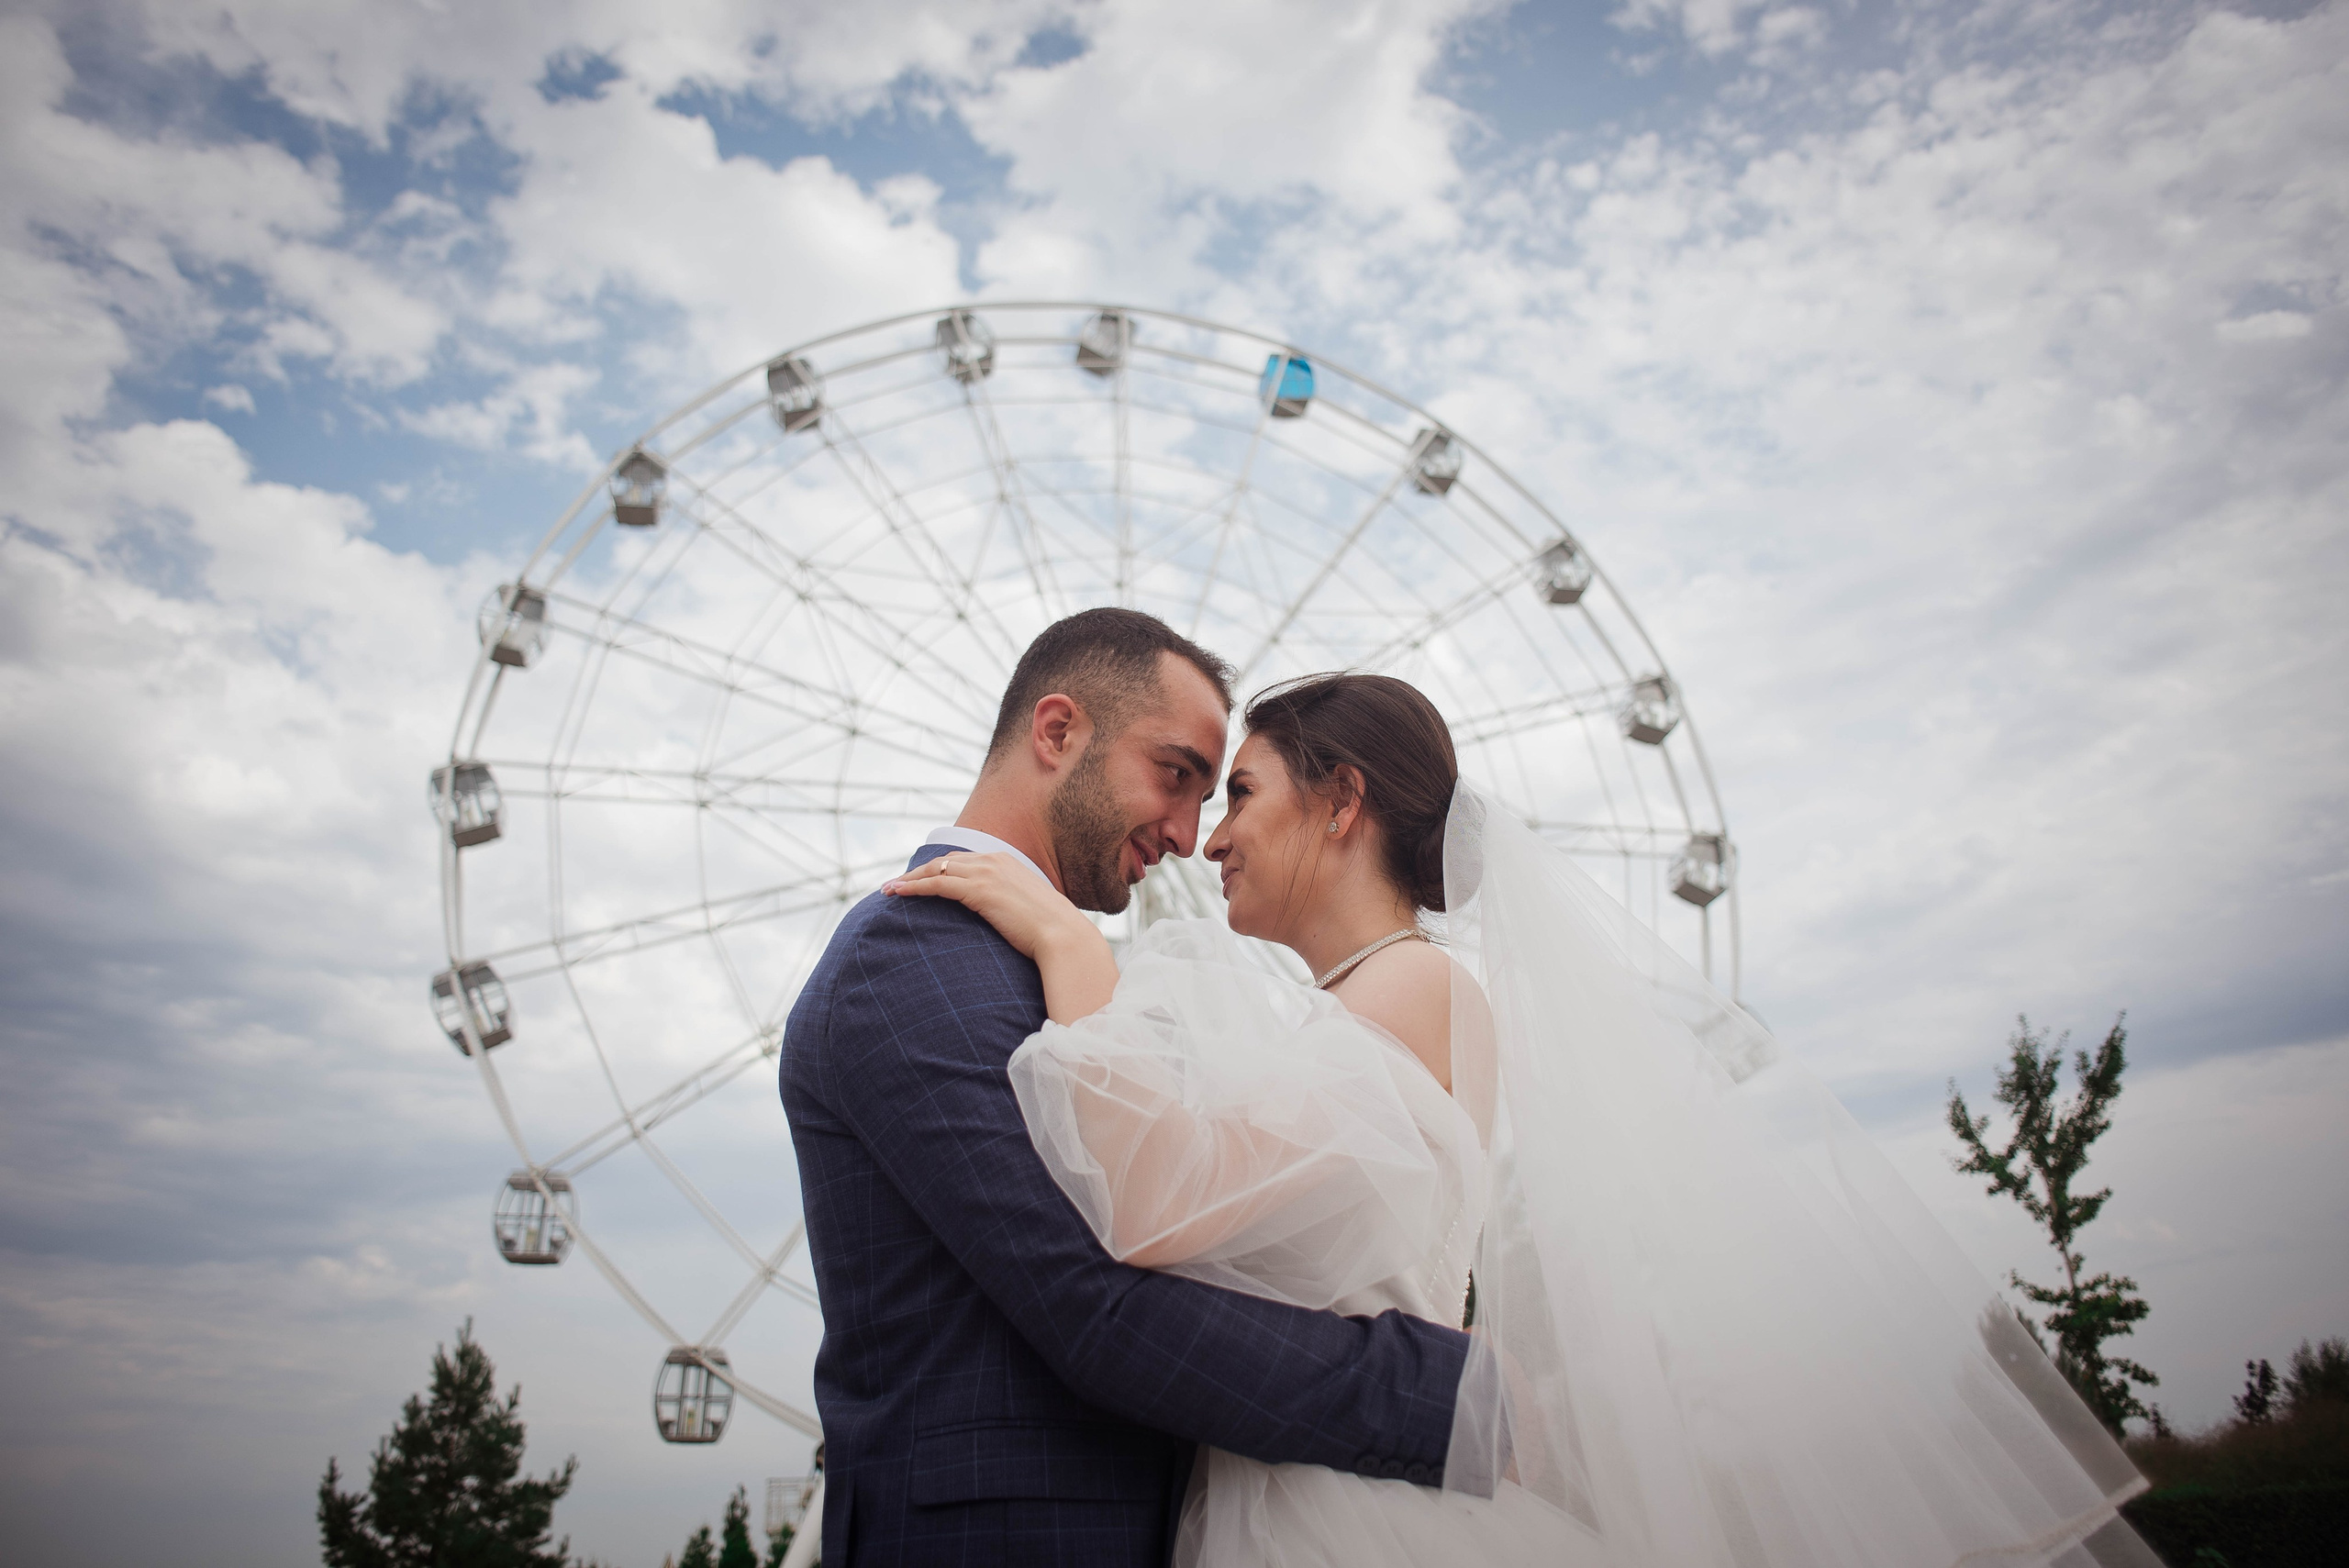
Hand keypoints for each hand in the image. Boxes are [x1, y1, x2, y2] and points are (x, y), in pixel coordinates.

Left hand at [886, 853, 1117, 1022]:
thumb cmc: (1049, 930)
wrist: (1063, 936)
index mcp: (1005, 861)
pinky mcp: (979, 890)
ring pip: (935, 870)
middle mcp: (993, 860)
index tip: (919, 880)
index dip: (937, 869)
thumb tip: (999, 916)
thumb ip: (1008, 902)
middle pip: (943, 861)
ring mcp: (986, 873)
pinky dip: (913, 887)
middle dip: (916, 872)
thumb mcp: (1026, 908)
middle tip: (895, 885)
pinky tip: (897, 893)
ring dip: (908, 879)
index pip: (961, 860)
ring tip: (888, 890)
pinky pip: (937, 885)